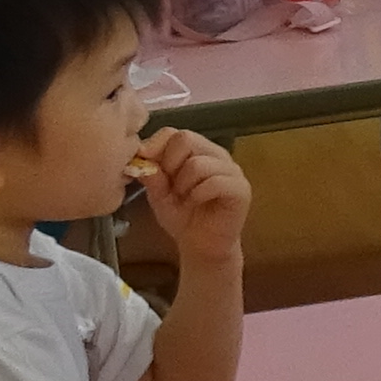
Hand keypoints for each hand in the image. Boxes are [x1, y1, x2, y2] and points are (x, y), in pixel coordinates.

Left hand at [134, 125, 249, 264]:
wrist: (203, 247)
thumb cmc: (184, 218)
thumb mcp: (159, 196)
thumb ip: (152, 177)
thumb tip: (139, 159)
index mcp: (196, 152)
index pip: (173, 133)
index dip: (155, 145)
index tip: (145, 164)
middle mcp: (216, 155)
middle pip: (186, 139)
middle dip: (169, 164)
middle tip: (170, 186)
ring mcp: (231, 170)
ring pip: (198, 163)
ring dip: (184, 184)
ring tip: (184, 198)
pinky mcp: (241, 189)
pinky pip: (215, 182)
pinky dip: (198, 194)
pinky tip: (196, 203)